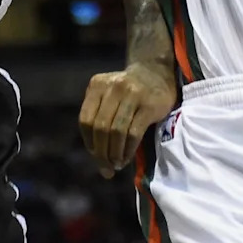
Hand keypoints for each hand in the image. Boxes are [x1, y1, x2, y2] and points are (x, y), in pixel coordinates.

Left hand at [79, 62, 177, 177]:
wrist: (157, 73)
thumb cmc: (128, 92)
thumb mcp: (108, 98)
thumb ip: (100, 124)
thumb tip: (102, 168)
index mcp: (97, 85)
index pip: (85, 119)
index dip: (89, 143)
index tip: (96, 156)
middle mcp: (113, 87)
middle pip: (100, 127)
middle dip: (102, 153)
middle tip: (107, 167)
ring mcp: (132, 94)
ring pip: (116, 131)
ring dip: (115, 154)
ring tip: (117, 164)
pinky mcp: (148, 105)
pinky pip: (133, 133)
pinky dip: (128, 150)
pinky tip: (127, 157)